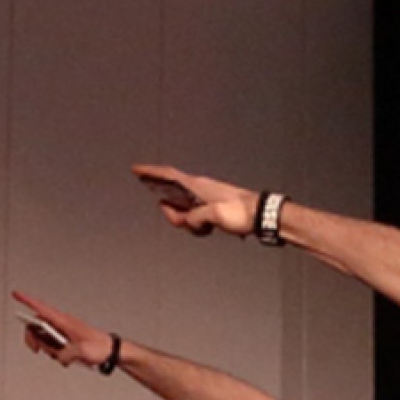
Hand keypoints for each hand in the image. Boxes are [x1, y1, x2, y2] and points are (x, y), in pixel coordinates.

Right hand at [12, 290, 115, 369]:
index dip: (27, 300)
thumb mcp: (82, 352)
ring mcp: (63, 331)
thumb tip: (59, 357)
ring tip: (62, 356)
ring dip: (47, 349)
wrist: (111, 351)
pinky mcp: (66, 339)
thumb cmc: (100, 347)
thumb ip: (66, 354)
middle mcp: (61, 324)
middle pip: (36, 325)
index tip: (16, 294)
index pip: (41, 308)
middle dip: (33, 338)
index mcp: (64, 321)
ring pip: (44, 337)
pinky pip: (52, 345)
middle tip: (37, 350)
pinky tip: (66, 359)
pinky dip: (55, 353)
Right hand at [131, 164, 258, 238]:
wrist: (263, 214)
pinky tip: (208, 230)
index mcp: (198, 185)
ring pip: (185, 209)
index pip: (169, 175)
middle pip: (173, 197)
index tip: (136, 169)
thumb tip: (187, 220)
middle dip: (172, 211)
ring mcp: (206, 197)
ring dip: (187, 222)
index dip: (151, 172)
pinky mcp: (212, 207)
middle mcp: (200, 188)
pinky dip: (196, 225)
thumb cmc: (241, 211)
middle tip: (181, 222)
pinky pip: (195, 215)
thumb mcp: (214, 215)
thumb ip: (194, 217)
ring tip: (204, 229)